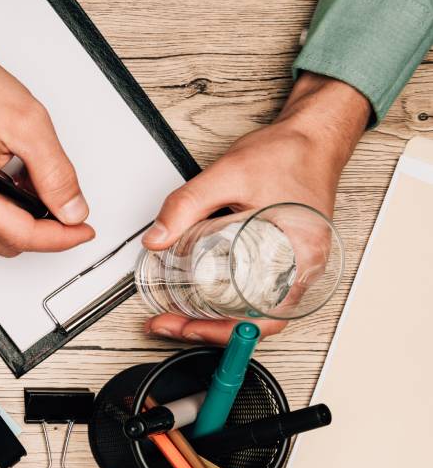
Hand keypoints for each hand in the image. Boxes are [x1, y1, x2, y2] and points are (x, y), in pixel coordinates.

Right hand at [0, 0, 92, 256]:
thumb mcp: (28, 123)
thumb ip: (55, 172)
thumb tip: (72, 210)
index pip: (21, 234)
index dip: (60, 237)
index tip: (83, 229)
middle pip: (7, 243)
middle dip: (43, 231)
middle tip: (69, 207)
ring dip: (23, 223)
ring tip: (38, 186)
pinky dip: (5, 213)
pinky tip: (16, 186)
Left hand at [141, 72, 368, 343]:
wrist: (312, 136)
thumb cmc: (287, 153)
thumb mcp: (228, 175)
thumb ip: (187, 205)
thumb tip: (155, 239)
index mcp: (300, 254)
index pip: (264, 318)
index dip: (221, 331)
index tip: (183, 327)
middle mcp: (304, 266)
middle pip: (256, 320)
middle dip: (209, 329)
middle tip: (168, 323)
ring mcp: (297, 263)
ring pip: (256, 309)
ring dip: (217, 317)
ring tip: (178, 315)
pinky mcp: (286, 255)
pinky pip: (259, 290)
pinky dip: (230, 300)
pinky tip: (204, 297)